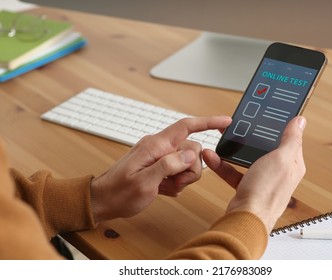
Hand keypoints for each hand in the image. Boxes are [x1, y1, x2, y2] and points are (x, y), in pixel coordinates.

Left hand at [91, 116, 231, 222]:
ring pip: (188, 162)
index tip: (226, 122)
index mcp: (155, 145)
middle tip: (174, 182)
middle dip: (190, 168)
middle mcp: (160, 147)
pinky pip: (180, 170)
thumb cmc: (119, 192)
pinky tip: (163, 189)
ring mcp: (160, 156)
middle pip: (192, 149)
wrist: (104, 200)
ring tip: (166, 187)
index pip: (186, 126)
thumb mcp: (143, 182)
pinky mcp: (160, 166)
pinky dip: (176, 182)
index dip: (208, 122)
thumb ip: (167, 165)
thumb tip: (189, 154)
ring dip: (183, 178)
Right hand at [203, 116, 306, 232]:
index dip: (279, 125)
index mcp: (292, 163)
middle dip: (252, 136)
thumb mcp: (281, 158)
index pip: (289, 138)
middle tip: (241, 124)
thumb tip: (300, 121)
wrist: (246, 219)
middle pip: (265, 147)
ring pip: (247, 158)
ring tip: (223, 138)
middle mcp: (278, 171)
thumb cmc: (266, 191)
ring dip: (234, 149)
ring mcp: (262, 179)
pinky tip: (212, 157)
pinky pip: (234, 171)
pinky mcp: (247, 186)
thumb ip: (291, 139)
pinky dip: (223, 164)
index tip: (270, 113)